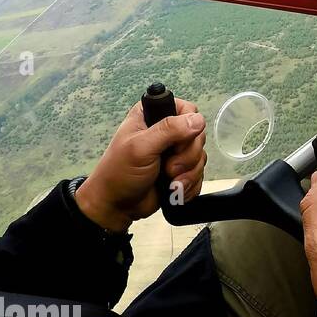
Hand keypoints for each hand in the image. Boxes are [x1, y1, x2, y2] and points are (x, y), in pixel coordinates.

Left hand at [76, 99, 206, 231]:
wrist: (116, 206)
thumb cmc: (119, 174)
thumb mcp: (140, 148)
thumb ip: (168, 130)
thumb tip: (198, 120)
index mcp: (152, 117)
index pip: (187, 109)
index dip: (188, 126)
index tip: (174, 143)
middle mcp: (166, 132)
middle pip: (198, 135)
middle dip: (187, 157)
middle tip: (168, 168)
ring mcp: (175, 152)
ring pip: (200, 156)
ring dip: (188, 174)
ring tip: (169, 182)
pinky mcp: (181, 171)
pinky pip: (200, 174)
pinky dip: (189, 185)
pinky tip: (174, 190)